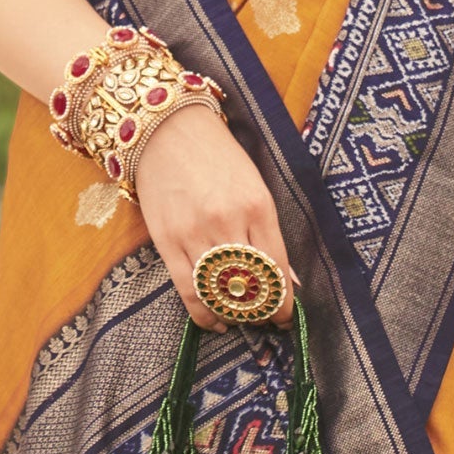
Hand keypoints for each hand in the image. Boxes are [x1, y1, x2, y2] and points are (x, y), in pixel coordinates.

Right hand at [132, 104, 295, 330]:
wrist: (168, 132)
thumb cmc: (218, 157)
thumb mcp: (255, 187)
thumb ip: (270, 233)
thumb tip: (286, 279)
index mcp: (258, 207)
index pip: (277, 269)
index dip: (284, 302)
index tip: (286, 316)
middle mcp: (228, 223)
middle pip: (251, 287)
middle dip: (261, 312)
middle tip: (265, 320)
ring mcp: (195, 234)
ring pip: (219, 294)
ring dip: (233, 316)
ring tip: (240, 321)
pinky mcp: (167, 242)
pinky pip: (188, 291)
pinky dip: (203, 313)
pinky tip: (214, 321)